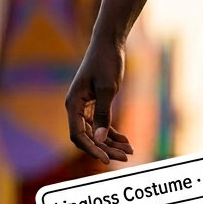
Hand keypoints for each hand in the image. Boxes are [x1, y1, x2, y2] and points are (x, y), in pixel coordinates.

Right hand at [65, 37, 133, 163]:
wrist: (109, 43)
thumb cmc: (106, 62)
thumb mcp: (108, 88)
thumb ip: (103, 114)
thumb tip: (99, 138)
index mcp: (73, 104)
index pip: (78, 135)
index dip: (92, 149)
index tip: (107, 160)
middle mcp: (76, 107)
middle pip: (88, 137)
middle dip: (106, 149)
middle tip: (125, 157)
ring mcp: (85, 106)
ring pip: (95, 133)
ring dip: (111, 143)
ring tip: (129, 151)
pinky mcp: (95, 104)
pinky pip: (101, 124)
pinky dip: (113, 133)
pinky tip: (125, 141)